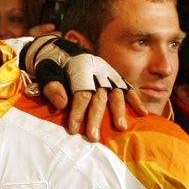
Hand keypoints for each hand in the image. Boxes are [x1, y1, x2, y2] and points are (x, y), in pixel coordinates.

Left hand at [22, 36, 144, 138]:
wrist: (63, 50)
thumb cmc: (53, 64)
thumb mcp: (46, 71)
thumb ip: (52, 86)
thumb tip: (62, 104)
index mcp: (80, 69)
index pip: (81, 93)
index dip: (77, 111)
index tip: (73, 129)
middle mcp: (97, 72)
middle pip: (99, 97)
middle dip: (96, 118)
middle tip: (93, 137)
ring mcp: (108, 75)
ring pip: (116, 94)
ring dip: (119, 111)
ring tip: (121, 128)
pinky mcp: (115, 78)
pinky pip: (128, 89)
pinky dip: (136, 100)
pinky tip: (143, 113)